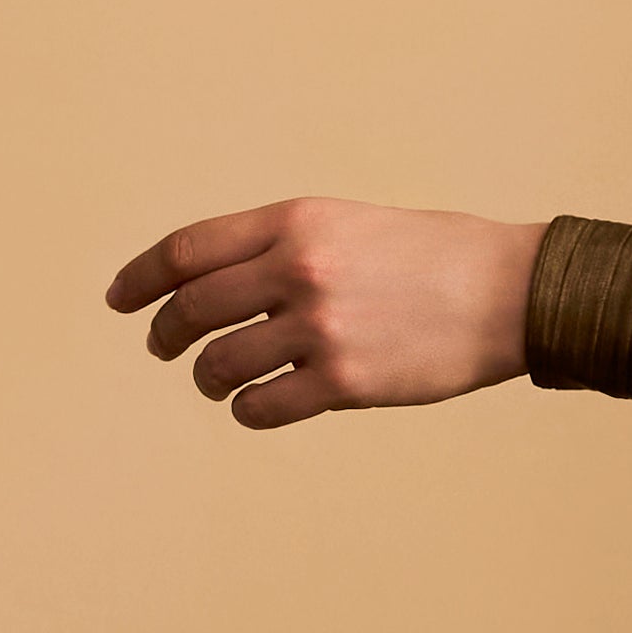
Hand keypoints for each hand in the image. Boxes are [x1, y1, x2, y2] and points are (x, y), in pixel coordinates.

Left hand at [104, 199, 548, 429]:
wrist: (511, 293)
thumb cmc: (435, 258)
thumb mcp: (350, 223)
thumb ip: (284, 245)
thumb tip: (212, 285)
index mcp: (297, 221)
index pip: (187, 250)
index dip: (140, 278)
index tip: (120, 300)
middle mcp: (299, 269)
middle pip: (191, 309)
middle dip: (164, 334)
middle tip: (162, 348)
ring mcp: (320, 328)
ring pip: (220, 364)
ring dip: (207, 378)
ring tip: (216, 381)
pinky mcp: (344, 382)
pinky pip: (263, 407)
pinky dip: (248, 411)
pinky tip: (256, 407)